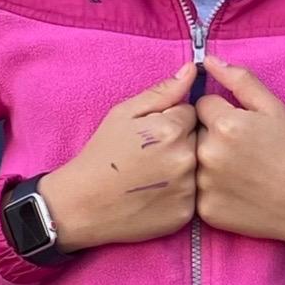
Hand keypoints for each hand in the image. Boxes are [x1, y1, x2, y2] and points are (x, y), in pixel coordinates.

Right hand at [38, 62, 200, 251]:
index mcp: (172, 129)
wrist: (85, 202)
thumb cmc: (103, 153)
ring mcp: (189, 190)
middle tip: (152, 153)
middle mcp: (186, 159)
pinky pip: (195, 194)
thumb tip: (191, 70)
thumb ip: (162, 92)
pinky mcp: (187, 214)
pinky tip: (157, 192)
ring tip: (154, 173)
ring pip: (199, 166)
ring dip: (183, 166)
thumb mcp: (124, 113)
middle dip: (181, 141)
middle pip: (198, 139)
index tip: (152, 132)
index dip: (171, 119)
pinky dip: (180, 191)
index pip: (191, 112)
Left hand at [193, 54, 284, 252]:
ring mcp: (204, 185)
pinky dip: (209, 188)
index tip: (241, 128)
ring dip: (206, 161)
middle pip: (193, 131)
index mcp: (224, 124)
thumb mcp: (273, 108)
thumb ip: (239, 79)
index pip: (202, 104)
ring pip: (191, 159)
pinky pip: (195, 189)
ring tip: (237, 171)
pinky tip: (234, 191)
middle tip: (240, 151)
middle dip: (210, 135)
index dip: (221, 113)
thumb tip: (207, 60)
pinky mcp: (205, 210)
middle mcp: (208, 154)